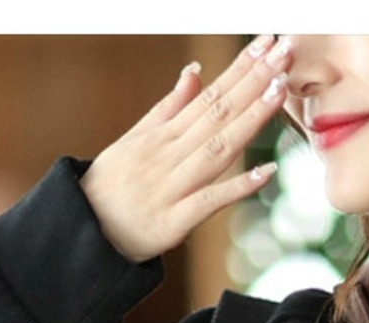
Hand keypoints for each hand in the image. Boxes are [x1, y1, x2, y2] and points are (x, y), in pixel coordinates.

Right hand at [80, 34, 291, 262]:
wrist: (84, 232)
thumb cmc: (111, 186)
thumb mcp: (135, 140)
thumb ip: (168, 109)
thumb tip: (194, 74)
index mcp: (163, 134)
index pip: (209, 95)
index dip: (240, 69)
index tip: (266, 43)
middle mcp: (169, 153)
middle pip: (218, 112)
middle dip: (254, 80)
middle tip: (284, 50)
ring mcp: (172, 186)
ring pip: (218, 147)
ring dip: (250, 119)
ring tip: (280, 91)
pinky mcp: (174, 221)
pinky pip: (210, 200)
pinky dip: (237, 187)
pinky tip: (265, 172)